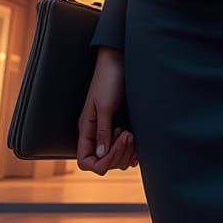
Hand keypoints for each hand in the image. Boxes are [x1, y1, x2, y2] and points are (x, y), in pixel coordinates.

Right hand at [77, 47, 138, 174]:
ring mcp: (108, 130)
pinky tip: (137, 140)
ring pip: (114, 158)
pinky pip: (124, 149)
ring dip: (125, 151)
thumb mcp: (105, 105)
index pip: (85, 161)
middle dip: (117, 154)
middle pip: (102, 162)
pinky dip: (131, 149)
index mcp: (86, 129)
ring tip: (132, 133)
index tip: (116, 145)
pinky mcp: (120, 125)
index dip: (100, 162)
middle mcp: (95, 133)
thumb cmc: (109, 79)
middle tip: (128, 134)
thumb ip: (102, 131)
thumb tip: (101, 155)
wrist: (119, 60)